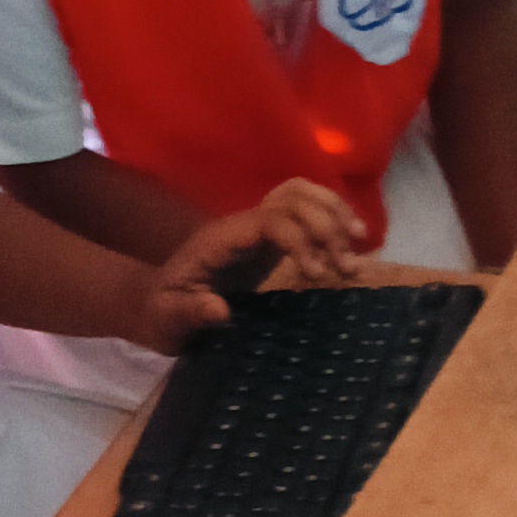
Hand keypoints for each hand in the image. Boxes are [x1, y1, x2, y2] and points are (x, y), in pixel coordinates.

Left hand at [126, 180, 366, 351]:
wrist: (157, 306)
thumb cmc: (161, 315)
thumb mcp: (166, 321)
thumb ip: (188, 313)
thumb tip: (218, 309)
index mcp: (221, 239)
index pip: (271, 219)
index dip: (300, 239)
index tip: (317, 274)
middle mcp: (242, 225)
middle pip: (292, 198)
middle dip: (326, 225)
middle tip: (346, 267)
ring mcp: (256, 229)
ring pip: (301, 195)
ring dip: (334, 214)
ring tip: (360, 246)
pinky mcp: (268, 241)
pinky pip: (304, 211)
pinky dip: (331, 217)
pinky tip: (352, 240)